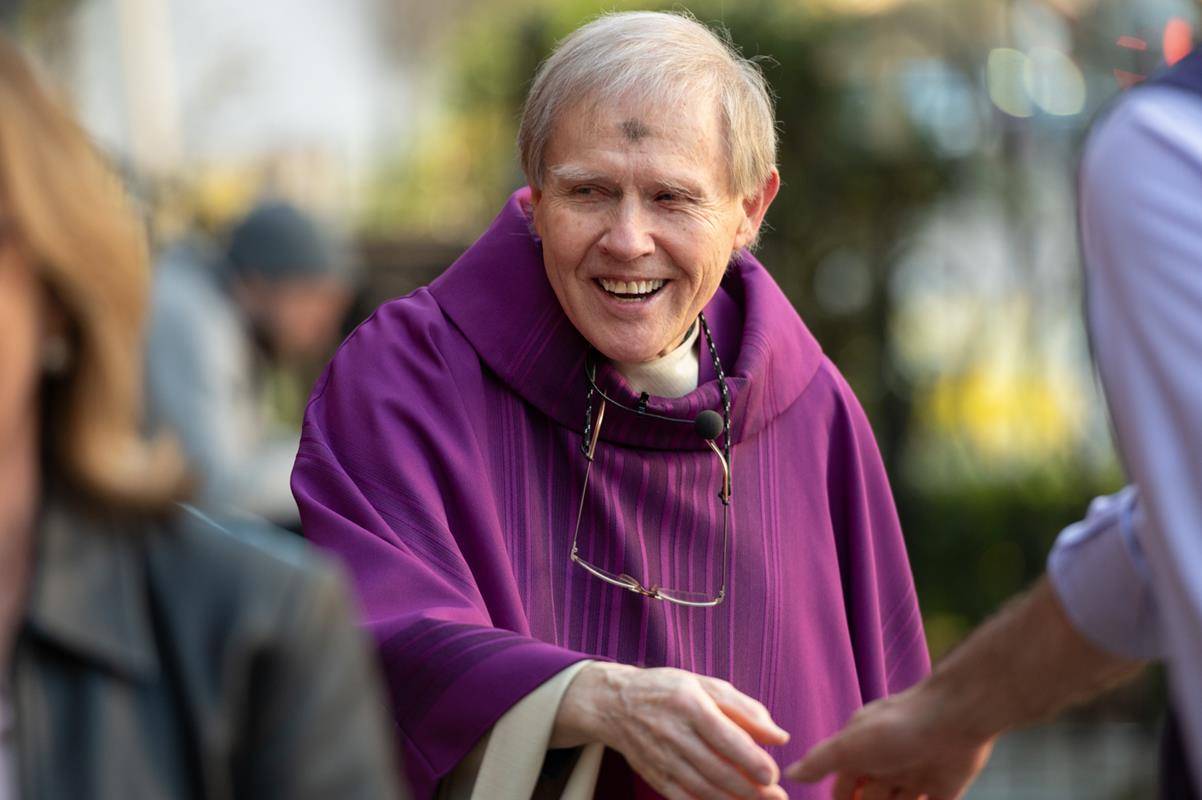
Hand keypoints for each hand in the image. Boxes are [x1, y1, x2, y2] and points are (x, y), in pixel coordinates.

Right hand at [553, 663, 789, 799]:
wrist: (614, 703)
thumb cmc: (668, 690)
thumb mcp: (706, 686)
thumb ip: (745, 709)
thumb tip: (780, 737)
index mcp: (688, 703)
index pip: (724, 736)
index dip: (751, 759)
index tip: (773, 774)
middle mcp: (672, 732)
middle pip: (716, 769)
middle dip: (750, 789)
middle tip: (776, 796)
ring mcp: (660, 757)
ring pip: (702, 789)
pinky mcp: (653, 776)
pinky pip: (684, 799)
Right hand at [784, 682, 994, 799]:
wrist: (954, 719)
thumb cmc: (896, 728)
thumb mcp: (850, 744)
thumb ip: (821, 760)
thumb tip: (788, 772)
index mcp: (862, 752)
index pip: (843, 787)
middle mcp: (886, 764)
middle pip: (869, 799)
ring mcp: (915, 777)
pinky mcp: (944, 788)